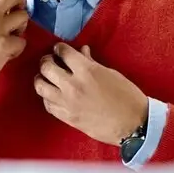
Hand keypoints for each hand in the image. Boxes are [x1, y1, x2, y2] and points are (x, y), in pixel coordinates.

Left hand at [34, 43, 148, 145]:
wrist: (132, 124)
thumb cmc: (127, 97)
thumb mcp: (111, 74)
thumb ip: (91, 62)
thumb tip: (82, 51)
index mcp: (86, 71)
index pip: (63, 52)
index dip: (59, 48)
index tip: (59, 49)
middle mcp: (72, 85)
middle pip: (46, 67)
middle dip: (46, 61)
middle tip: (50, 61)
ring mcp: (67, 102)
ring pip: (40, 86)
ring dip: (42, 79)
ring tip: (47, 77)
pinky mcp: (66, 117)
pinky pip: (47, 104)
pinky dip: (47, 97)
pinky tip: (52, 94)